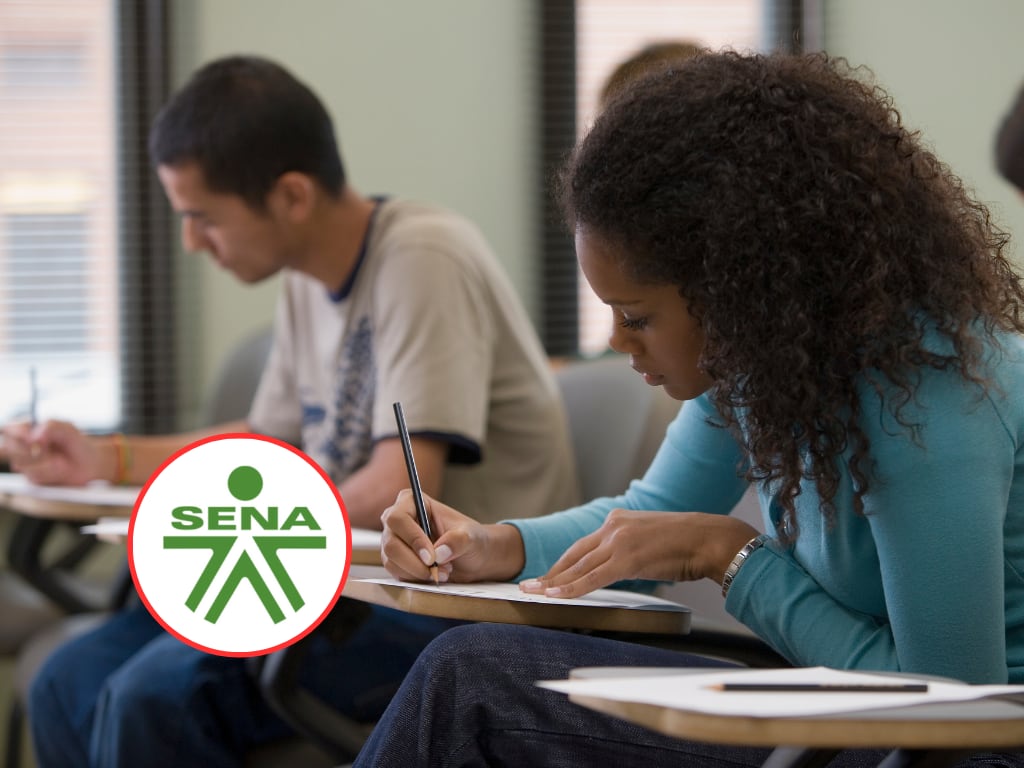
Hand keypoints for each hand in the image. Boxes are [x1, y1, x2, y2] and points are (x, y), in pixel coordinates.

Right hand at [1, 420, 101, 485]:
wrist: (90, 465)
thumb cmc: (77, 444)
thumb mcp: (69, 430)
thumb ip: (52, 427)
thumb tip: (34, 437)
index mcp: (28, 430)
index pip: (9, 429)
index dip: (16, 433)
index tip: (31, 439)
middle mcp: (23, 447)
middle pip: (9, 448)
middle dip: (27, 451)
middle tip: (47, 452)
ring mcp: (26, 464)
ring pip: (22, 464)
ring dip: (44, 463)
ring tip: (61, 460)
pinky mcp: (33, 478)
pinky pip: (34, 477)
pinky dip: (50, 473)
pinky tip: (61, 469)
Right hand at [380, 490, 524, 583]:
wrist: (472, 557)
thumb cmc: (470, 538)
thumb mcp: (470, 536)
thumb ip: (458, 540)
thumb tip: (439, 553)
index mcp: (411, 502)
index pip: (398, 518)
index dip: (413, 539)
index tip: (432, 557)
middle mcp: (397, 520)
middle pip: (391, 543)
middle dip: (415, 562)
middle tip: (438, 570)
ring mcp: (393, 540)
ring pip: (391, 561)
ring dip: (418, 572)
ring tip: (443, 571)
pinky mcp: (394, 560)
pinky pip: (396, 573)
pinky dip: (416, 578)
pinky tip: (434, 575)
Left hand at [519, 509, 759, 598]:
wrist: (709, 539)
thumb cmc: (686, 544)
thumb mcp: (648, 540)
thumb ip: (628, 548)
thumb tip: (618, 565)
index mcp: (617, 521)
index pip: (582, 546)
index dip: (563, 563)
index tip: (547, 575)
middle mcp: (613, 527)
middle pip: (573, 554)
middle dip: (550, 572)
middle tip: (529, 585)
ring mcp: (618, 542)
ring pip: (578, 567)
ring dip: (553, 582)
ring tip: (533, 593)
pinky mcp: (626, 559)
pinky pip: (592, 578)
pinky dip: (572, 588)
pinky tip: (556, 596)